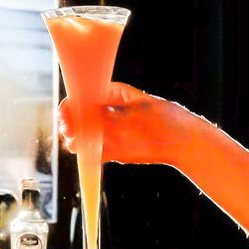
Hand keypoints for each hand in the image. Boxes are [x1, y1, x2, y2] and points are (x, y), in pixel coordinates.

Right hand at [57, 82, 205, 166]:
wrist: (183, 142)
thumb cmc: (165, 119)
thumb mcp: (138, 114)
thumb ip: (113, 116)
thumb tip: (90, 116)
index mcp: (112, 95)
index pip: (85, 96)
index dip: (73, 104)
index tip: (65, 113)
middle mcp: (107, 112)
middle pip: (80, 116)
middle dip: (71, 123)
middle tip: (67, 130)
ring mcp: (109, 132)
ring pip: (84, 135)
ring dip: (75, 138)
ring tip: (73, 143)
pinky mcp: (112, 150)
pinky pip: (93, 152)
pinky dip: (86, 153)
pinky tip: (82, 153)